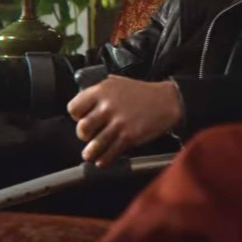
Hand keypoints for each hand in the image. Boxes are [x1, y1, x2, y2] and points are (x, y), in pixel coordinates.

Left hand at [68, 76, 182, 166]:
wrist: (168, 100)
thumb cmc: (144, 92)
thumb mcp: (117, 82)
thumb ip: (99, 90)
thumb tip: (84, 100)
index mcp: (101, 91)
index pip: (74, 108)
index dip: (76, 116)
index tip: (81, 118)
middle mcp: (107, 106)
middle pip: (82, 129)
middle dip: (85, 135)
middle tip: (90, 135)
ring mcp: (118, 122)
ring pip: (94, 145)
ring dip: (91, 153)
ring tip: (91, 154)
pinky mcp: (129, 136)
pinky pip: (110, 153)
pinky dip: (104, 159)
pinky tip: (103, 159)